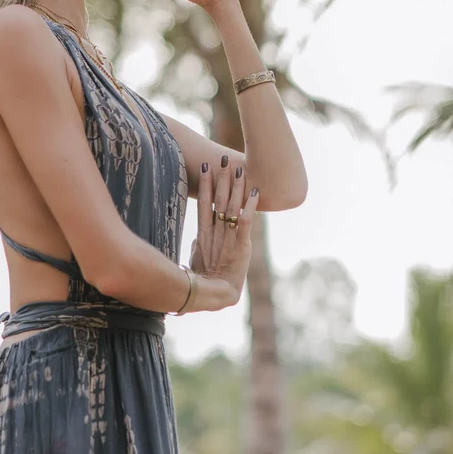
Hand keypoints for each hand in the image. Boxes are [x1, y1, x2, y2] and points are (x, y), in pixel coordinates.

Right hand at [188, 156, 259, 306]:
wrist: (216, 294)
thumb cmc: (205, 278)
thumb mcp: (198, 257)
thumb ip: (199, 244)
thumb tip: (197, 238)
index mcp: (204, 233)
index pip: (204, 203)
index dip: (206, 185)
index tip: (207, 167)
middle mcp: (215, 232)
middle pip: (217, 199)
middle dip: (221, 179)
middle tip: (223, 158)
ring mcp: (228, 238)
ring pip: (232, 206)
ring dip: (236, 186)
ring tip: (240, 168)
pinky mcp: (241, 246)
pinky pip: (246, 222)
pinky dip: (250, 206)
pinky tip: (255, 192)